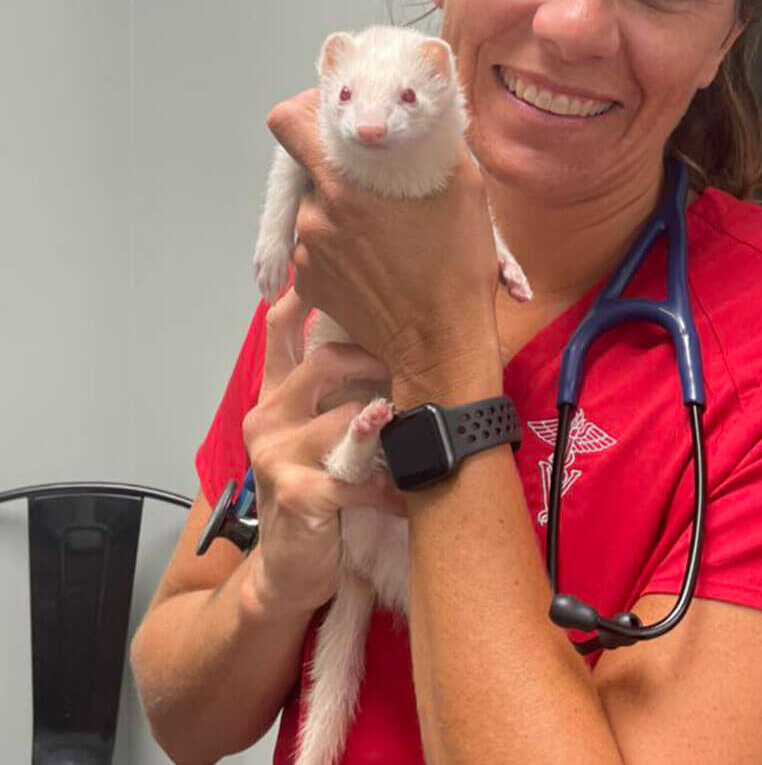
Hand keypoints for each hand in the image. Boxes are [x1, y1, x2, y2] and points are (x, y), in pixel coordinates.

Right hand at [241, 287, 404, 615]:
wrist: (287, 570)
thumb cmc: (317, 492)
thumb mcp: (320, 436)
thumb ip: (340, 394)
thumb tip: (395, 342)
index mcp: (275, 394)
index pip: (280, 330)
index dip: (304, 294)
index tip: (332, 268)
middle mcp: (267, 415)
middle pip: (326, 362)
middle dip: (378, 363)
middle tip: (412, 375)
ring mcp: (276, 454)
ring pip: (350, 416)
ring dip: (393, 433)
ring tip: (416, 444)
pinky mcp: (297, 493)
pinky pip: (360, 476)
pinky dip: (390, 488)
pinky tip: (402, 497)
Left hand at [266, 89, 502, 383]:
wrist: (443, 342)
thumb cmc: (457, 266)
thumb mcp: (462, 185)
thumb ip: (431, 139)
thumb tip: (422, 114)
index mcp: (343, 184)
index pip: (287, 123)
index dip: (307, 113)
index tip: (335, 122)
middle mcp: (314, 215)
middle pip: (312, 171)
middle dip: (343, 173)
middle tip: (385, 191)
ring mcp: (307, 254)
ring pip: (317, 211)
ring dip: (343, 212)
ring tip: (388, 234)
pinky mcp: (310, 285)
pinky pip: (317, 249)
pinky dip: (342, 248)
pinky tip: (379, 262)